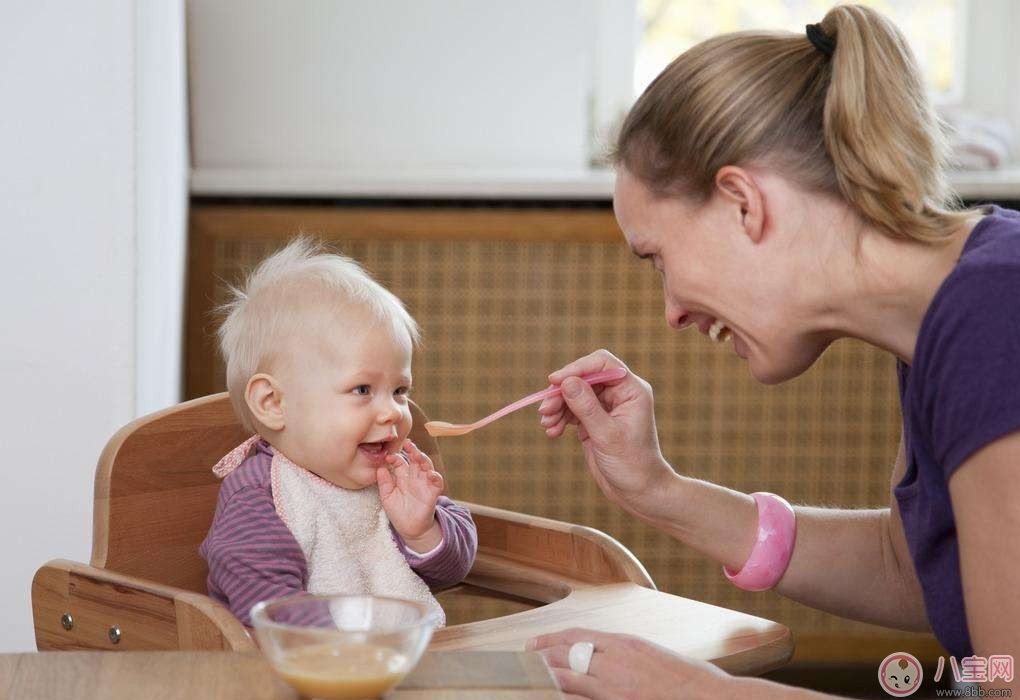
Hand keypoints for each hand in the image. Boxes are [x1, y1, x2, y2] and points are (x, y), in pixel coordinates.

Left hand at [378, 439, 444, 544]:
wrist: (409, 528)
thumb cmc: (398, 511)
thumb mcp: (387, 497)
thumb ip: (384, 483)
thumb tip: (380, 468)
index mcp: (403, 476)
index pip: (400, 462)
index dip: (395, 458)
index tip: (388, 456)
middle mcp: (414, 477)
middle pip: (415, 460)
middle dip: (412, 451)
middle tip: (407, 444)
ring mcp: (424, 484)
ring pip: (427, 467)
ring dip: (424, 460)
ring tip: (418, 455)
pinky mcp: (432, 494)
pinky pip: (437, 483)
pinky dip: (436, 477)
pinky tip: (432, 474)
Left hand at [526, 628, 732, 699]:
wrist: (711, 697)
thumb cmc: (690, 679)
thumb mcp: (653, 655)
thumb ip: (627, 655)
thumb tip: (606, 658)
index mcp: (625, 643)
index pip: (577, 635)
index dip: (552, 638)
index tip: (536, 643)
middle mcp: (616, 659)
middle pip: (566, 652)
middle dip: (541, 654)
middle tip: (524, 658)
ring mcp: (614, 684)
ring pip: (568, 675)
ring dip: (545, 674)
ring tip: (528, 675)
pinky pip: (582, 696)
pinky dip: (565, 694)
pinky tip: (551, 694)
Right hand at [538, 349, 676, 514]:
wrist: (638, 493)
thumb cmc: (632, 465)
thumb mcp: (607, 436)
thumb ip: (587, 408)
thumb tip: (566, 382)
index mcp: (631, 391)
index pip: (602, 364)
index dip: (577, 368)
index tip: (555, 380)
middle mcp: (619, 394)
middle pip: (584, 378)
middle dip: (562, 393)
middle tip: (545, 410)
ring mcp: (605, 407)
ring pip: (574, 394)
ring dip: (557, 407)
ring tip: (547, 425)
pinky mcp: (594, 421)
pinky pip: (572, 410)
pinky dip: (560, 418)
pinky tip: (552, 432)